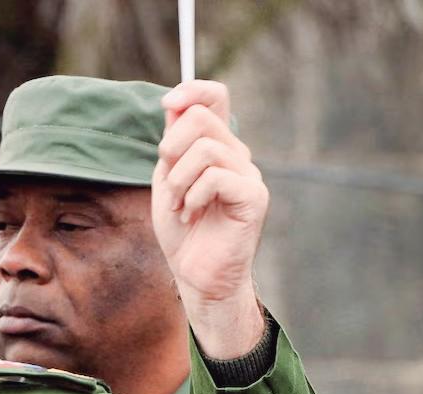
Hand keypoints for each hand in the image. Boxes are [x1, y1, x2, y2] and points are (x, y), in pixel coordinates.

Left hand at [151, 80, 266, 358]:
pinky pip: (215, 177)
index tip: (168, 103)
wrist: (196, 274)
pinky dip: (193, 196)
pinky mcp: (254, 197)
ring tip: (181, 205)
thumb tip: (174, 102)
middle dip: (171, 148)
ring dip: (178, 181)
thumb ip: (173, 142)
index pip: (215, 96)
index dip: (192, 90)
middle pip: (201, 118)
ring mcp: (249, 175)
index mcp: (217, 146)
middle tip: (170, 182)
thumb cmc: (183, 229)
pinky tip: (192, 215)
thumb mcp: (168, 178)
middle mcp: (237, 155)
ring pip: (204, 149)